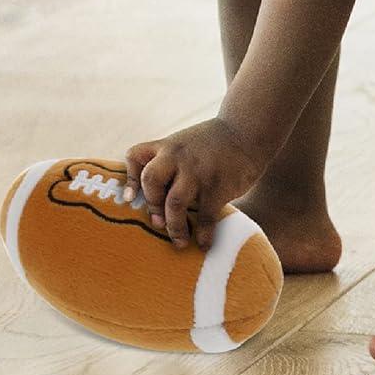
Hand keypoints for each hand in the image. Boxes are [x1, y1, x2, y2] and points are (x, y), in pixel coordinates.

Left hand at [125, 119, 266, 250]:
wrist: (245, 131)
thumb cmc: (212, 143)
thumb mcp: (184, 143)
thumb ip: (169, 161)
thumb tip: (159, 196)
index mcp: (166, 146)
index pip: (135, 156)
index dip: (129, 179)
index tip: (129, 199)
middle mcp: (177, 156)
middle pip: (151, 180)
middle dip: (152, 205)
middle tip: (158, 223)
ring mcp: (197, 171)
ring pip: (175, 202)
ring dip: (174, 227)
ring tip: (178, 241)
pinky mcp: (217, 186)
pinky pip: (205, 216)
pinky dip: (203, 234)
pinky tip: (203, 244)